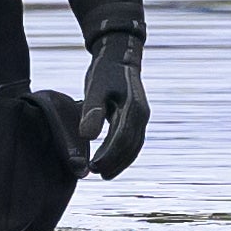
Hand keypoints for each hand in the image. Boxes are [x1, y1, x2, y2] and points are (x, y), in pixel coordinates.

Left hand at [71, 60, 147, 180]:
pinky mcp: (138, 118)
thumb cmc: (104, 71)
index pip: (121, 139)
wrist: (120, 56)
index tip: (94, 166)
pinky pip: (134, 141)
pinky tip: (111, 161)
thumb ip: (91, 111)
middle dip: (115, 162)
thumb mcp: (94, 87)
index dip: (108, 156)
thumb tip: (87, 136)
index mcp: (132, 108)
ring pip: (134, 146)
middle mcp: (142, 115)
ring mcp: (142, 117)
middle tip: (96, 173)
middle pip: (130, 146)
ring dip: (121, 162)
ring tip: (104, 173)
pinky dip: (124, 154)